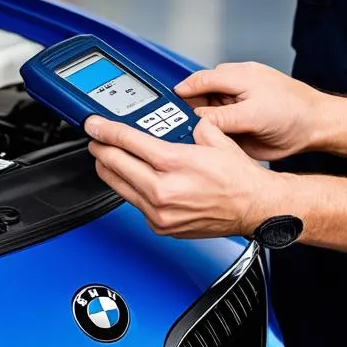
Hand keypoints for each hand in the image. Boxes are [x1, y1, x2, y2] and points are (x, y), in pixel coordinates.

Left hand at [85, 114, 278, 238]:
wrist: (253, 208)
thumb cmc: (238, 178)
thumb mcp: (213, 138)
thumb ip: (187, 126)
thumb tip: (173, 120)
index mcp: (173, 163)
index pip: (126, 141)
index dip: (104, 130)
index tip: (93, 125)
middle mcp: (162, 190)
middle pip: (114, 164)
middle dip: (100, 148)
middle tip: (95, 139)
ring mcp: (159, 212)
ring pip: (118, 186)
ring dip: (108, 169)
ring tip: (106, 157)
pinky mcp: (161, 226)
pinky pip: (134, 203)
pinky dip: (129, 188)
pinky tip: (131, 179)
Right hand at [175, 62, 326, 160]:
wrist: (316, 128)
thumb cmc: (293, 112)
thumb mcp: (254, 114)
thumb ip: (223, 117)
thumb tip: (196, 120)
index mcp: (236, 76)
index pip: (200, 80)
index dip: (181, 92)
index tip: (165, 105)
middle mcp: (233, 90)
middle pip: (198, 97)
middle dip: (184, 110)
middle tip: (170, 125)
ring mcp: (235, 108)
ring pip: (205, 115)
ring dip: (196, 125)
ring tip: (183, 138)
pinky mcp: (238, 126)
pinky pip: (216, 130)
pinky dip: (209, 137)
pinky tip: (203, 146)